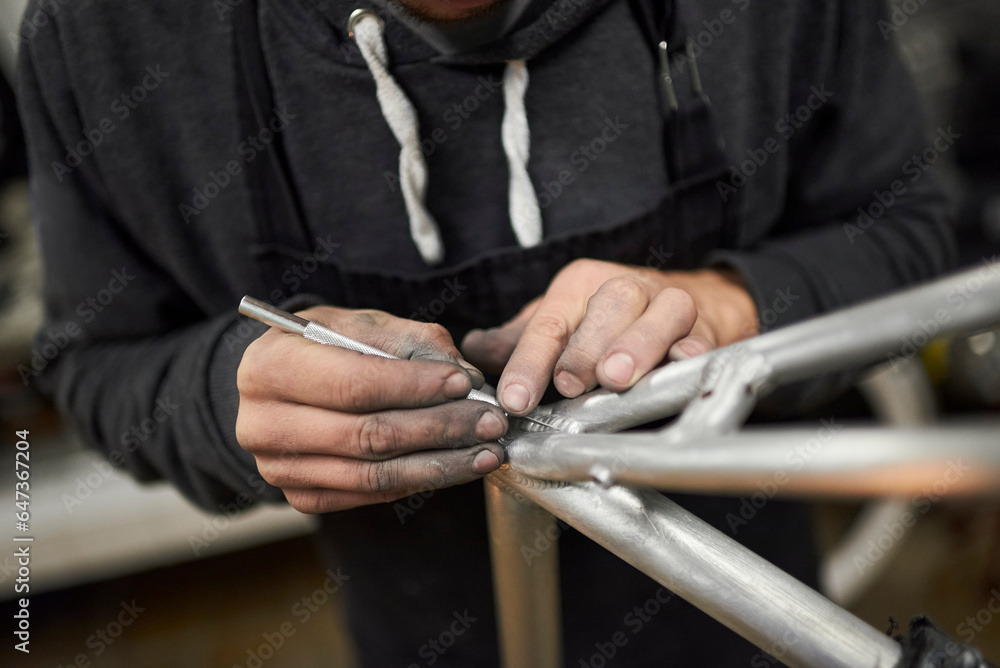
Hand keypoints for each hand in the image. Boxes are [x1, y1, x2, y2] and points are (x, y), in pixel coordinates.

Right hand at [236, 306, 505, 513]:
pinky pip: (371, 494)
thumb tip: (463, 376)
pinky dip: (420, 481)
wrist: (283, 384)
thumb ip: (409, 342)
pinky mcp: (301, 496)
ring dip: (441, 465)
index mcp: (270, 367)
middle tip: (491, 422)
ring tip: (488, 452)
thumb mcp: (359, 324)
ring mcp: (278, 468)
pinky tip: (457, 466)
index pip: (353, 384)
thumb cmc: (325, 346)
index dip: (414, 386)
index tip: (464, 383)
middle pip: (367, 435)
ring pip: (374, 475)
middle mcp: (263, 424)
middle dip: (440, 428)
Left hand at [461, 259, 757, 414]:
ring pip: (660, 312)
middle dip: (587, 346)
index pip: (549, 323)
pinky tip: (681, 362)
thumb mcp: (561, 320)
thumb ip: (520, 339)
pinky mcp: (706, 327)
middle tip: (570, 382)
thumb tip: (473, 349)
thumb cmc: (611, 317)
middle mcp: (625, 288)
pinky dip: (693, 351)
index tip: (514, 398)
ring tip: (617, 376)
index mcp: (579, 285)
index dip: (529, 361)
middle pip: (608, 306)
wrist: (693, 300)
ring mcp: (670, 304)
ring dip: (638, 344)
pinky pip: (702, 336)